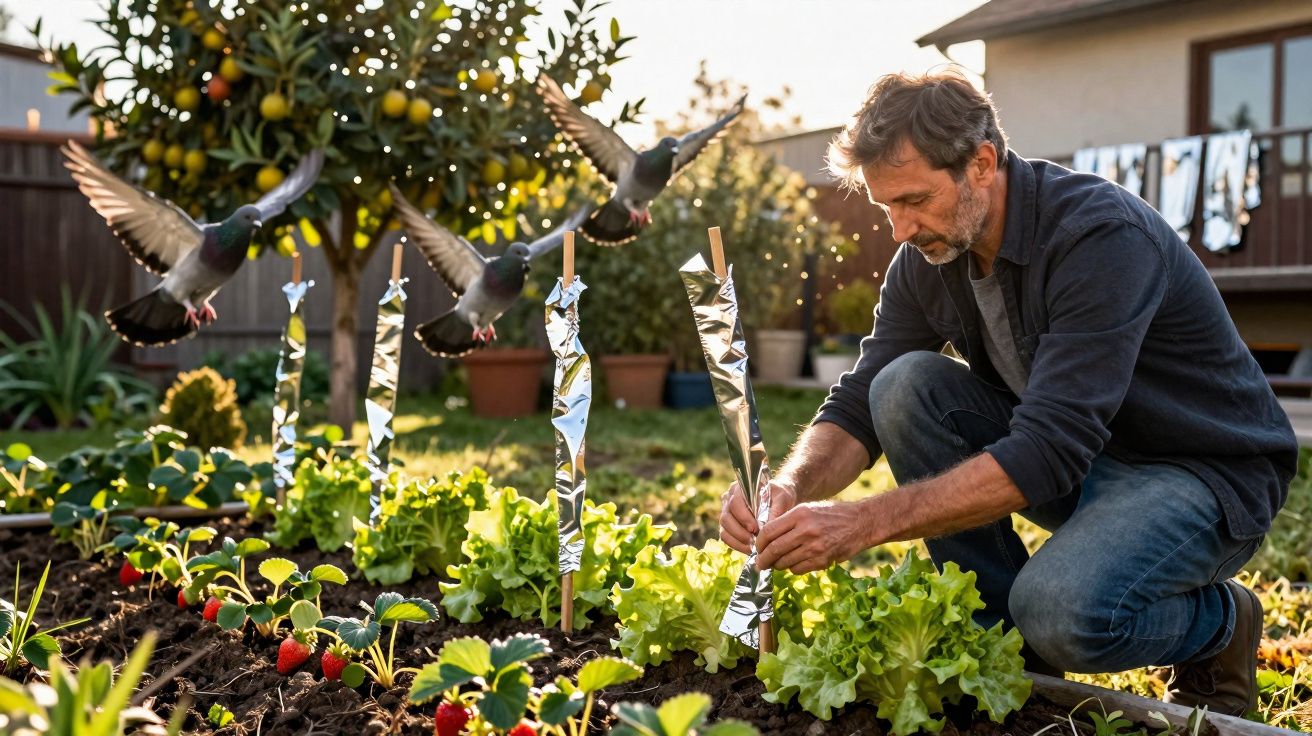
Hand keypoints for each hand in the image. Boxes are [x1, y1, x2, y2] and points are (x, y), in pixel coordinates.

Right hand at [718, 478, 797, 554]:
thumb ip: (775, 511)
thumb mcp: (782, 499)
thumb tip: (767, 528)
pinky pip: (726, 538)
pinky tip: (750, 549)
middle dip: (740, 532)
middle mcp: (728, 500)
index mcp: (739, 489)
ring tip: (754, 547)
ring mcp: (726, 514)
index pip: (735, 503)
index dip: (743, 517)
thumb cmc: (779, 497)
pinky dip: (737, 545)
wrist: (778, 501)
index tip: (755, 529)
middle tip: (754, 541)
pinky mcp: (727, 527)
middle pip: (726, 518)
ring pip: (724, 530)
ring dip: (738, 541)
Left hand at [755, 500, 871, 573]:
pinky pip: (798, 569)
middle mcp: (806, 530)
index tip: (757, 548)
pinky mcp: (822, 560)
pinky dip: (792, 568)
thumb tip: (766, 538)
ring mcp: (815, 547)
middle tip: (759, 564)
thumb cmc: (832, 515)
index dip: (759, 543)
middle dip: (763, 559)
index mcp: (799, 514)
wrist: (861, 523)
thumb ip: (788, 521)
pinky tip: (794, 563)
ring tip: (776, 564)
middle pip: (774, 549)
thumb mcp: (809, 509)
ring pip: (785, 562)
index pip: (769, 531)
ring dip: (777, 565)